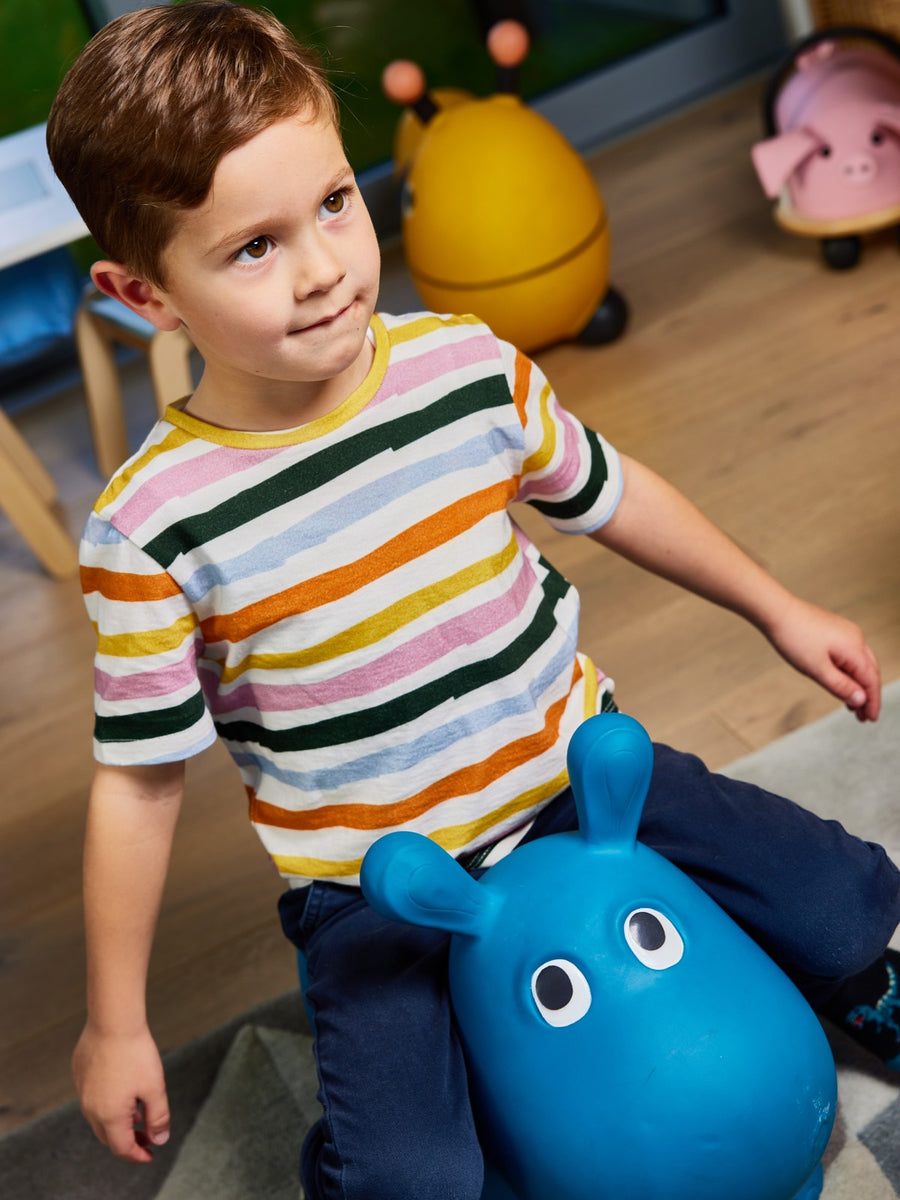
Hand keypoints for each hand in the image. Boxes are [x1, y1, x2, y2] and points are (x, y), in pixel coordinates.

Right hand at [72, 1022, 170, 1162]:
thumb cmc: (136, 1053)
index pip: (122, 1148)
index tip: (150, 1155)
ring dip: (118, 1122)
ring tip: (138, 1116)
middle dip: (128, 1141)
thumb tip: (160, 1138)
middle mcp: (90, 1108)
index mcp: (109, 1116)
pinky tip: (124, 1091)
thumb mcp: (155, 1087)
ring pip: (99, 1118)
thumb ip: (158, 1117)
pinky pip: (92, 1098)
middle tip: (147, 1137)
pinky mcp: (80, 1075)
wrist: (113, 1021)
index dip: (138, 1155)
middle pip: (108, 1136)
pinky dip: (108, 1104)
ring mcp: (82, 1091)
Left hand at [762, 596, 880, 721]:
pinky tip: (841, 681)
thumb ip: (841, 686)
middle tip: (862, 716)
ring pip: (860, 663)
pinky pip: (850, 654)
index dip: (873, 702)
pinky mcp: (836, 630)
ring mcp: (847, 632)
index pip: (871, 680)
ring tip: (850, 704)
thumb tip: (861, 699)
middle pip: (870, 672)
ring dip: (858, 684)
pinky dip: (849, 671)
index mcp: (854, 648)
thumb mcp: (817, 670)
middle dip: (867, 695)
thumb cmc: (793, 638)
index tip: (870, 719)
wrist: (776, 611)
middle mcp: (856, 638)